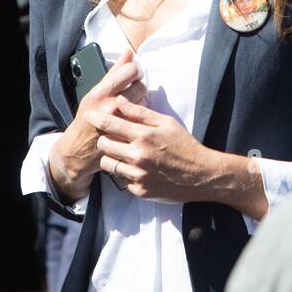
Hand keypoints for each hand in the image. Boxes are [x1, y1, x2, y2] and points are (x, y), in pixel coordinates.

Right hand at [48, 49, 147, 203]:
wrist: (79, 148)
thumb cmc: (88, 116)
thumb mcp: (95, 92)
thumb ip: (113, 73)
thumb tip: (128, 52)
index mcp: (100, 93)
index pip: (129, 71)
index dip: (135, 70)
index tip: (133, 74)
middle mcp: (110, 106)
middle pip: (140, 85)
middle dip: (139, 85)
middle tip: (134, 89)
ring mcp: (119, 122)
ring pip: (144, 100)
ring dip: (141, 100)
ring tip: (131, 104)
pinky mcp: (126, 134)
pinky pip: (142, 117)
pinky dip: (140, 115)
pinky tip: (133, 117)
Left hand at [88, 100, 224, 204]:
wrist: (201, 175)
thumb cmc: (185, 145)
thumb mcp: (166, 123)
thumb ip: (141, 112)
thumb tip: (119, 100)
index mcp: (145, 136)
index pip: (110, 125)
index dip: (97, 119)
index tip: (90, 115)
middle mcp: (138, 156)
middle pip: (103, 145)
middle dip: (105, 139)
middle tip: (113, 137)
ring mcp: (138, 175)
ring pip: (108, 165)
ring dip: (112, 157)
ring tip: (124, 154)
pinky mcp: (139, 191)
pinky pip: (121, 180)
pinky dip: (125, 173)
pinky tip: (138, 168)